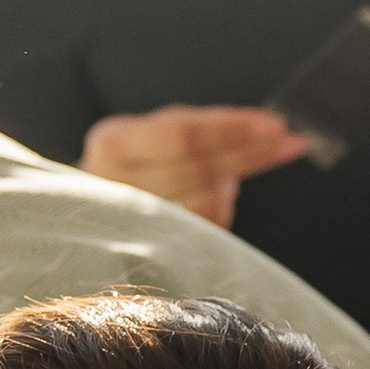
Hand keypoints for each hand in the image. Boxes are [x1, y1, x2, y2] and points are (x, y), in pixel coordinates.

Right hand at [80, 102, 306, 225]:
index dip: (232, 128)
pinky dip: (222, 207)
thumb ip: (190, 131)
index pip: (184, 133)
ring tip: (249, 164)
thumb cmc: (127, 167)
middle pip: (199, 164)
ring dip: (235, 182)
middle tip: (292, 142)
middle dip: (251, 152)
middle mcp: (113, 180)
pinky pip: (202, 224)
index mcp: (113, 141)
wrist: (77, 214)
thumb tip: (264, 131)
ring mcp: (129, 217)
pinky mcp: (147, 244)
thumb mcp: (147, 135)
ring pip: (204, 197)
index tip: (274, 125)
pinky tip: (226, 195)